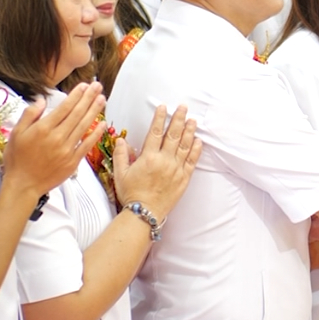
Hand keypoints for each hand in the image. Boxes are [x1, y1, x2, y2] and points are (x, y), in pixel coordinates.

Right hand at [1, 82, 103, 195]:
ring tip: (102, 99)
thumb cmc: (17, 159)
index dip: (76, 95)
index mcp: (43, 128)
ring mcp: (67, 150)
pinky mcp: (72, 162)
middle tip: (98, 86)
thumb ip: (29, 114)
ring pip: (84, 126)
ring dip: (94, 111)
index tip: (84, 86)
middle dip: (89, 98)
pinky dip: (96, 134)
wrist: (23, 185)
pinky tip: (103, 124)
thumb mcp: (16, 133)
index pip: (64, 107)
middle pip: (77, 114)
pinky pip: (87, 145)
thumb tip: (42, 100)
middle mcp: (57, 137)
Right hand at [113, 105, 200, 219]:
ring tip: (193, 120)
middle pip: (173, 135)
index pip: (155, 132)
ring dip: (189, 131)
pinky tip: (198, 140)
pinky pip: (192, 161)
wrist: (145, 213)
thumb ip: (121, 155)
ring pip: (185, 146)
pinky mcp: (184, 178)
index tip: (163, 107)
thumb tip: (120, 140)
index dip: (160, 118)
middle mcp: (164, 160)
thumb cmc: (131, 194)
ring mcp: (176, 169)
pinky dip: (196, 150)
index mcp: (148, 157)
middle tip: (183, 107)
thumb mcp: (120, 173)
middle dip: (179, 119)